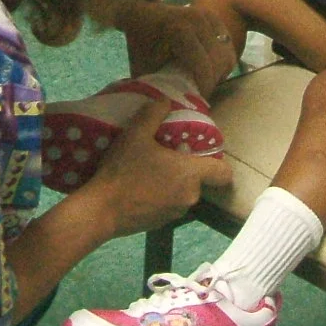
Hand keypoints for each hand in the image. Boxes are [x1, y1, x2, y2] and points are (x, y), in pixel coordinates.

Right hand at [84, 98, 231, 239]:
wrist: (101, 211)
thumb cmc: (123, 170)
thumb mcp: (135, 134)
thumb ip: (153, 113)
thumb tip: (165, 101)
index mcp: (191, 174)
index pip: (224, 173)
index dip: (218, 163)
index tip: (201, 154)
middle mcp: (190, 196)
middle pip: (199, 181)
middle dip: (186, 170)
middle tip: (165, 156)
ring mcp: (176, 214)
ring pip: (183, 194)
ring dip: (173, 184)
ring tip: (150, 172)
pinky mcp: (161, 224)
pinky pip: (168, 206)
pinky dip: (160, 198)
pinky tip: (140, 189)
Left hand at [118, 0, 236, 96]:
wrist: (141, 15)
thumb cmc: (141, 44)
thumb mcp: (144, 68)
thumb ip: (157, 87)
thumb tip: (169, 110)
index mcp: (179, 30)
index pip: (203, 64)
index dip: (204, 86)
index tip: (197, 98)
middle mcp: (197, 20)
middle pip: (219, 59)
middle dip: (212, 80)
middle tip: (201, 93)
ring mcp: (207, 16)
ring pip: (227, 53)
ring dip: (219, 71)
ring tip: (205, 81)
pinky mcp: (214, 18)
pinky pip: (228, 45)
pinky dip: (222, 59)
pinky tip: (209, 68)